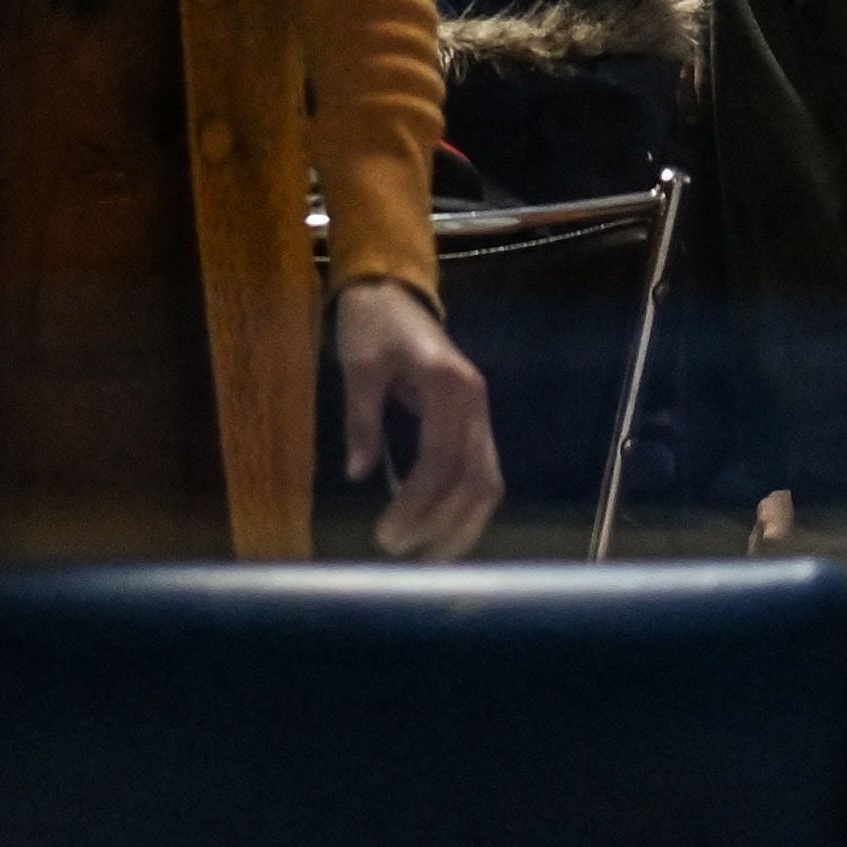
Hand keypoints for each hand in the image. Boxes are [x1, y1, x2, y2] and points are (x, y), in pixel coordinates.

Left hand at [329, 277, 504, 562]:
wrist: (391, 289)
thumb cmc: (371, 324)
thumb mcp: (359, 367)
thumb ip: (362, 420)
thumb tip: (358, 475)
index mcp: (449, 385)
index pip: (440, 461)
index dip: (416, 504)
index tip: (385, 535)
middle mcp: (476, 402)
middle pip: (475, 480)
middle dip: (441, 524)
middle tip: (399, 552)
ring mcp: (481, 412)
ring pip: (488, 483)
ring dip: (461, 525)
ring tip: (425, 557)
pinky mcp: (475, 421)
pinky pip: (482, 473)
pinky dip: (466, 507)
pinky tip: (440, 530)